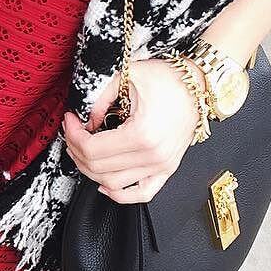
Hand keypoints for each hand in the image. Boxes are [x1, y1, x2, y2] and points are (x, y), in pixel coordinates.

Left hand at [62, 58, 203, 203]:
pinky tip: (104, 184)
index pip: (92, 149)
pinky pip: (141, 194)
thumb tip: (85, 120)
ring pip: (113, 183)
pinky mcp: (167, 169)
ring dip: (90, 170)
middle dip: (77, 151)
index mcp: (142, 134)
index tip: (70, 121)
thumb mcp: (127, 76)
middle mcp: (153, 156)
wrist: (199, 85)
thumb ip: (99, 100)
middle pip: (98, 168)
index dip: (73, 136)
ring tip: (83, 151)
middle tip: (72, 133)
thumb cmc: (168, 79)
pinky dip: (119, 194)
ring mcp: (162, 166)